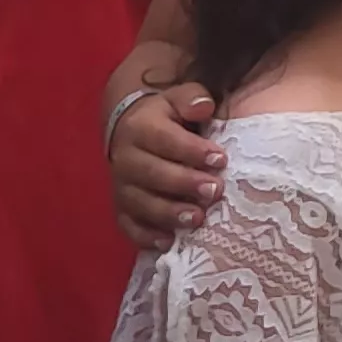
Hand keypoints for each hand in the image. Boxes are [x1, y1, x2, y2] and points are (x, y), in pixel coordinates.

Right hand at [107, 79, 225, 248]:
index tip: (221, 159)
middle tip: (215, 191)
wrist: (130, 130)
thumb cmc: (167, 116)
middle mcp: (125, 158)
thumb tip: (204, 106)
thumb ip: (191, 99)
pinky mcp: (120, 208)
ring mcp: (120, 186)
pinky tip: (167, 243)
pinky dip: (145, 236)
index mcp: (140, 127)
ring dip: (168, 213)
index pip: (165, 140)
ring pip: (140, 203)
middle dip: (184, 184)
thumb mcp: (178, 99)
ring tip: (196, 219)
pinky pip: (128, 225)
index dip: (192, 151)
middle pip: (152, 174)